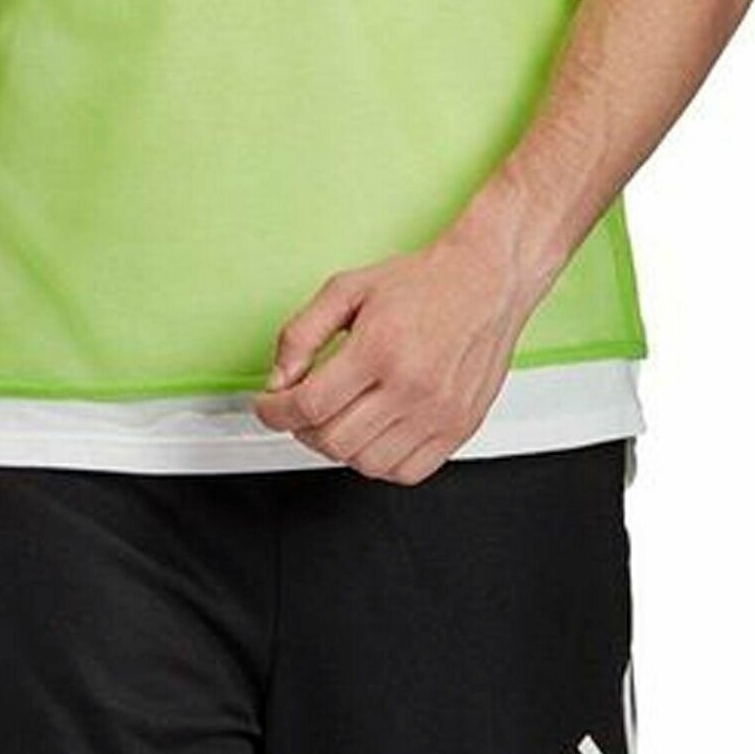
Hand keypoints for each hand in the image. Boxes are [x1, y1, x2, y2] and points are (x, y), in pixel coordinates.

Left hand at [253, 211, 535, 484]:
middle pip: (333, 440)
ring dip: (338, 447)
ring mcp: (439, 413)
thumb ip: (302, 333)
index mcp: (379, 348)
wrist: (485, 281)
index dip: (274, 411)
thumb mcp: (346, 289)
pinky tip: (373, 434)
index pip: (309, 404)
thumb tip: (279, 379)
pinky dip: (379, 462)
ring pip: (366, 463)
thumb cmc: (422, 282)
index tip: (269, 406)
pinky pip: (406, 472)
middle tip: (300, 410)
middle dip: (302, 429)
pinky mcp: (459, 428)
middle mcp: (411, 386)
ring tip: (338, 418)